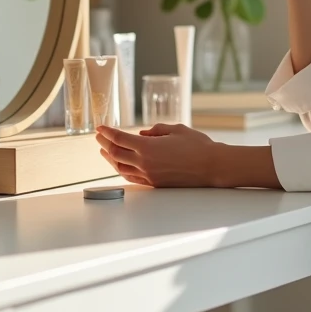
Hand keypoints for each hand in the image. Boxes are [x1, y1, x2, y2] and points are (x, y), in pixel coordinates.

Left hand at [95, 124, 219, 187]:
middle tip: (98, 137)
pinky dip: (122, 169)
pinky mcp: (154, 183)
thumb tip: (142, 133)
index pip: (119, 139)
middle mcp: (144, 162)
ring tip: (104, 151)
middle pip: (115, 153)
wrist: (212, 166)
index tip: (100, 127)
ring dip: (110, 158)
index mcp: (148, 147)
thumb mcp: (176, 129)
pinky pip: (131, 177)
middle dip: (104, 144)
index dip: (107, 132)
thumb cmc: (197, 146)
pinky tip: (120, 165)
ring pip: (121, 167)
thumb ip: (156, 130)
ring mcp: (148, 175)